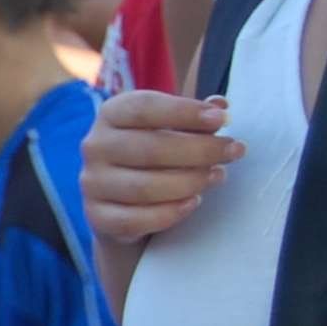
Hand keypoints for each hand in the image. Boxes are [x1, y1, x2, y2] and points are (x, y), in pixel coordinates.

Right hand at [83, 90, 242, 245]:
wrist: (122, 201)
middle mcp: (95, 146)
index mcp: (111, 114)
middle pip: (150, 149)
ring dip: (189, 182)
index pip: (143, 108)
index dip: (184, 112)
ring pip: (144, 187)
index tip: (222, 119)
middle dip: (200, 150)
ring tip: (218, 176)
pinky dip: (170, 213)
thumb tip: (220, 106)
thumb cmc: (154, 155)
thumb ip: (195, 117)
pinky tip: (193, 202)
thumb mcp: (172, 128)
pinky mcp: (98, 217)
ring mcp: (92, 183)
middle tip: (234, 151)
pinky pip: (135, 220)